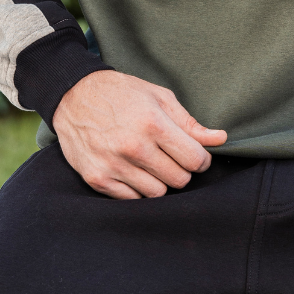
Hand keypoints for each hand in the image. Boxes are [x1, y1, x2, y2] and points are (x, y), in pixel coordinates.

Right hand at [53, 70, 227, 199]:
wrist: (73, 96)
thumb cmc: (121, 94)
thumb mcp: (159, 97)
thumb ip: (190, 123)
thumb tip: (220, 139)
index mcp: (153, 123)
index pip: (195, 160)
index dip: (201, 159)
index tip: (194, 154)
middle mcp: (133, 147)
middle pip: (179, 180)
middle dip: (181, 170)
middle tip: (171, 157)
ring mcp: (113, 165)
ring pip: (157, 193)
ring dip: (160, 181)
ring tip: (151, 163)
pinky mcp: (98, 179)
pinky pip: (133, 199)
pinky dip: (138, 189)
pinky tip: (134, 171)